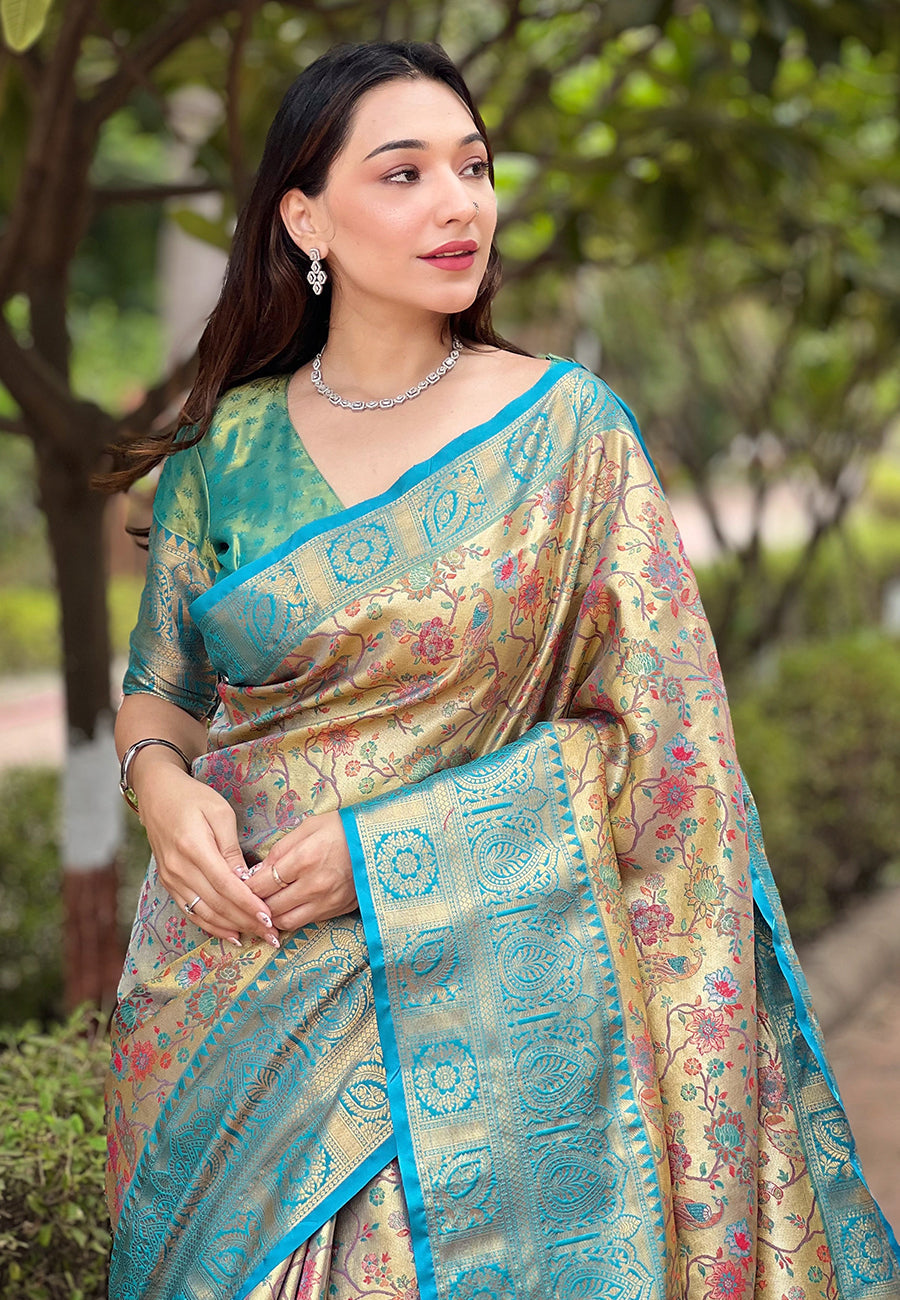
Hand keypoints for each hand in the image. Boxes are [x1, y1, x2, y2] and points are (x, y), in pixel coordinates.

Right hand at [138, 764, 280, 947]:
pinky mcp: (168, 884)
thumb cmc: (193, 798)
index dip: (248, 905)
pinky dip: (211, 926)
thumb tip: (245, 879)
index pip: (226, 885)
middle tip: (272, 934)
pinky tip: (231, 934)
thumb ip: (231, 848)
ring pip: (204, 913)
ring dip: (232, 927)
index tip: (269, 918)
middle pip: (217, 904)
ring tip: (257, 936)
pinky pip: (191, 911)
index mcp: (194, 848)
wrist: (157, 795)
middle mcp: (179, 868)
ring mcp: (171, 879)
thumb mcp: (220, 813)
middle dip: (247, 922)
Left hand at [248, 812, 356, 929]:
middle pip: (269, 906)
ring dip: (271, 917)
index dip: (245, 888)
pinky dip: (292, 917)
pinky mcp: (337, 910)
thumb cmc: (342, 829)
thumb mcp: (308, 827)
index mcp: (304, 860)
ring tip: (266, 906)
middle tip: (248, 897)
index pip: (261, 885)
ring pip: (286, 921)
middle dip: (254, 903)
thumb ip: (280, 849)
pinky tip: (287, 908)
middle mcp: (313, 886)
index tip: (240, 885)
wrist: (380, 841)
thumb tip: (259, 870)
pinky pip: (305, 922)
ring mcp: (326, 902)